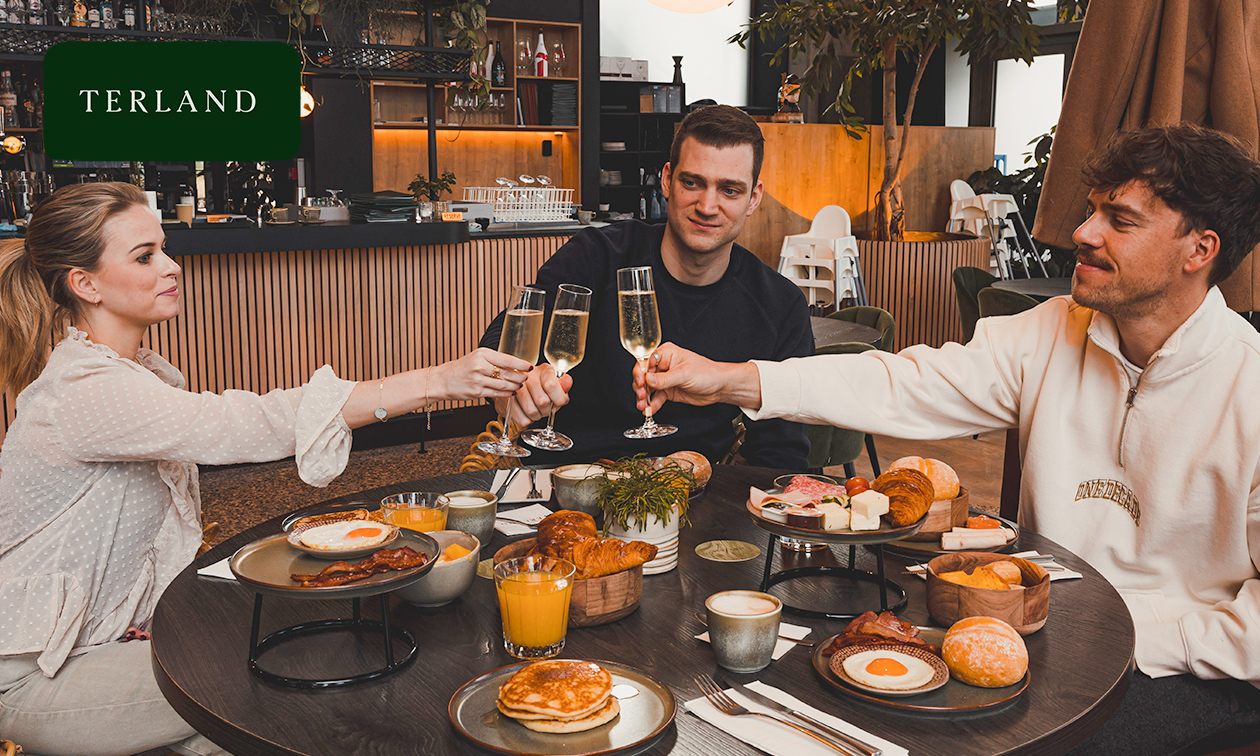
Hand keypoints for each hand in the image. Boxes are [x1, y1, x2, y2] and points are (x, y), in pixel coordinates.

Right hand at [435, 348, 532, 401]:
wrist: (443, 380)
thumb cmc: (461, 368)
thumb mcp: (477, 357)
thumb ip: (494, 360)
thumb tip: (515, 364)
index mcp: (482, 354)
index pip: (507, 360)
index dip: (521, 364)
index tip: (529, 366)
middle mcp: (480, 366)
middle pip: (507, 373)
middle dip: (520, 376)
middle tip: (526, 377)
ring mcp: (478, 380)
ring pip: (503, 385)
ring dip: (515, 386)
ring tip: (519, 384)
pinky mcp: (477, 392)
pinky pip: (497, 394)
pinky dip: (507, 394)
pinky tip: (511, 392)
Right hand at [494, 363, 573, 427]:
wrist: (517, 388)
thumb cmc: (540, 387)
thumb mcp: (555, 385)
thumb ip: (563, 385)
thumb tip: (567, 382)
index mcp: (543, 370)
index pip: (551, 385)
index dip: (558, 399)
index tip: (558, 402)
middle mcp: (527, 375)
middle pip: (542, 401)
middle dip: (547, 410)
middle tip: (546, 408)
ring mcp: (514, 387)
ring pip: (532, 411)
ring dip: (537, 415)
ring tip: (537, 410)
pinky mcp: (505, 399)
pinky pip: (522, 419)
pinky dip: (527, 420)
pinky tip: (527, 412)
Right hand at [633, 342, 762, 413]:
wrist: (720, 387)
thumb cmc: (707, 373)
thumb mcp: (684, 374)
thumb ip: (664, 378)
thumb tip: (647, 379)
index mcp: (666, 354)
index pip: (645, 361)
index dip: (640, 373)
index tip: (641, 383)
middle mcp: (663, 365)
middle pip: (643, 375)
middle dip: (640, 387)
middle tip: (642, 396)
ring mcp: (665, 379)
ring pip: (647, 388)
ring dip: (644, 398)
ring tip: (643, 406)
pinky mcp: (668, 391)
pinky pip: (656, 398)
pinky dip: (652, 404)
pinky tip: (649, 410)